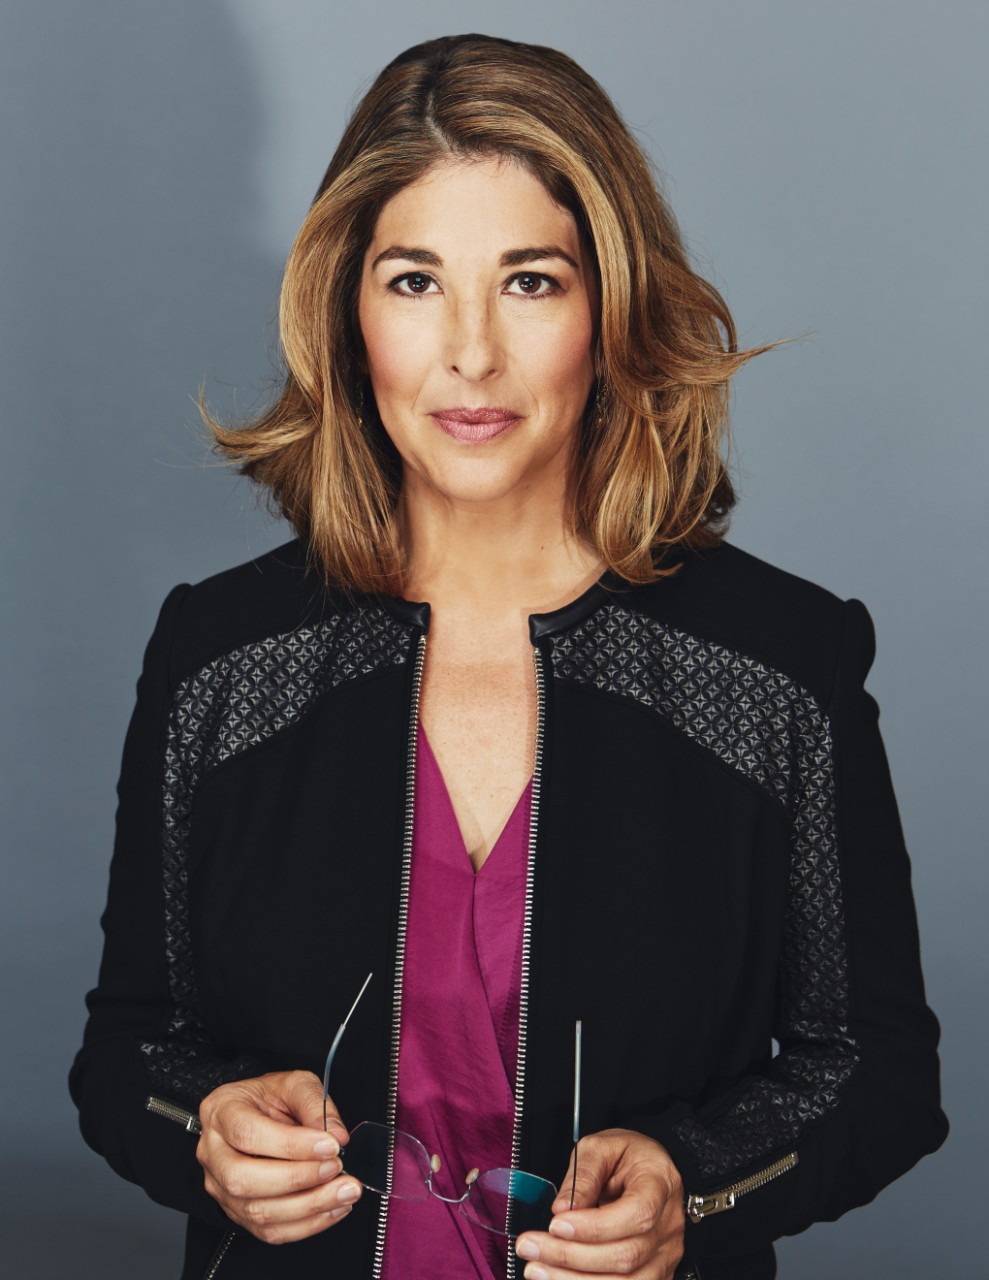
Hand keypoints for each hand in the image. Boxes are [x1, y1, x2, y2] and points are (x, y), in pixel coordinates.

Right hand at [196, 1069, 362, 1244]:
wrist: (256, 1115)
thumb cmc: (270, 1098)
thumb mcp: (293, 1083)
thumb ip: (315, 1104)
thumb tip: (337, 1135)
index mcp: (221, 1112)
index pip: (249, 1134)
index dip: (291, 1145)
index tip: (330, 1145)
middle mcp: (213, 1154)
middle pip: (244, 1179)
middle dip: (298, 1179)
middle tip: (336, 1168)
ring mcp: (221, 1189)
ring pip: (258, 1212)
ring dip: (309, 1206)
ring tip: (344, 1191)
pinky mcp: (238, 1214)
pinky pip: (270, 1231)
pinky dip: (307, 1224)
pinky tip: (333, 1208)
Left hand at [515, 1128, 683, 1278]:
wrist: (648, 1171)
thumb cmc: (627, 1157)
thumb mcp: (602, 1147)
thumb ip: (583, 1175)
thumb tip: (562, 1209)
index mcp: (660, 1186)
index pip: (636, 1215)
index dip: (595, 1227)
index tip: (556, 1224)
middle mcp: (668, 1228)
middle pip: (626, 1257)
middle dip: (572, 1256)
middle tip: (531, 1246)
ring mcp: (664, 1258)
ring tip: (536, 1269)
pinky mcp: (653, 1277)